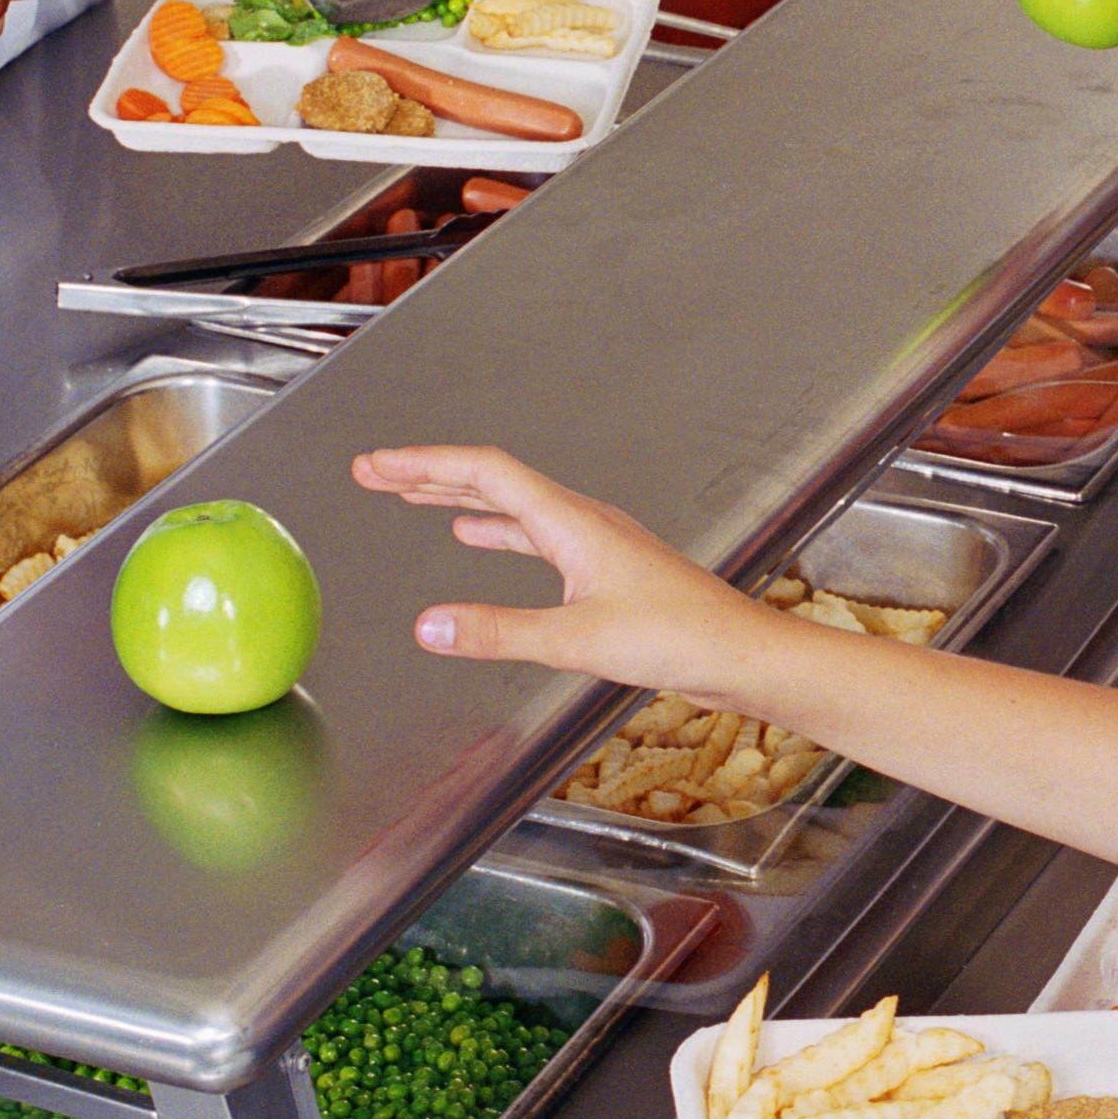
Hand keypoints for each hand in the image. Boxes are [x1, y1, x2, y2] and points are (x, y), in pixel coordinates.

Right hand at [353, 442, 767, 699]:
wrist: (741, 653)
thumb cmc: (680, 638)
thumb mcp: (576, 640)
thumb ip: (498, 632)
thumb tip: (428, 626)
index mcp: (573, 522)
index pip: (484, 473)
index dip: (424, 465)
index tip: (377, 466)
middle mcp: (582, 521)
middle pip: (493, 481)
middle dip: (429, 475)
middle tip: (376, 473)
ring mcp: (595, 543)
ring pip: (511, 506)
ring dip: (458, 499)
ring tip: (413, 497)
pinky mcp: (604, 570)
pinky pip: (532, 534)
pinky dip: (494, 531)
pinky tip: (477, 540)